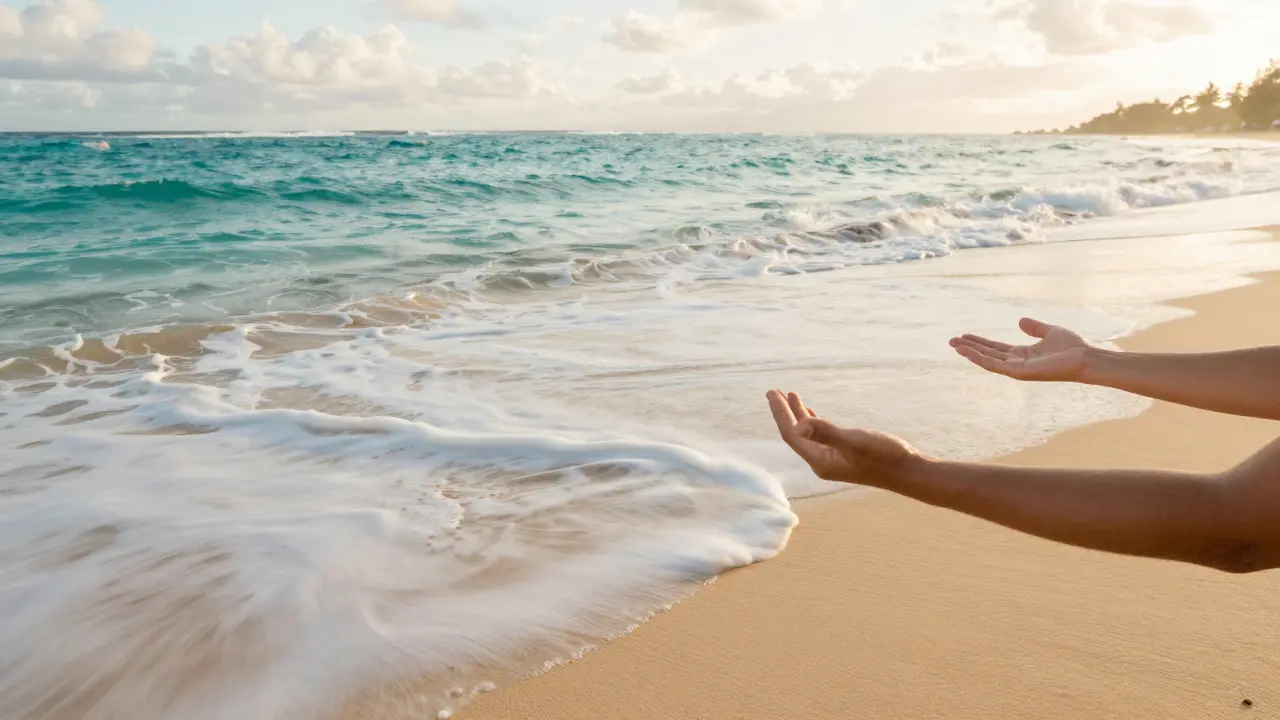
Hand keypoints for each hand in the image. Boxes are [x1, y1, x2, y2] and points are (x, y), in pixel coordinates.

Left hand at [767, 390, 923, 487]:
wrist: (909, 472)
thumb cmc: (885, 457)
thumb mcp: (854, 441)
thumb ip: (826, 432)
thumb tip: (799, 425)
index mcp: (820, 460)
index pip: (792, 434)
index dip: (780, 413)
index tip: (771, 393)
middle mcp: (822, 461)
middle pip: (795, 434)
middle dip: (784, 412)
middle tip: (773, 391)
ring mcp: (833, 459)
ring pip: (807, 433)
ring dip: (797, 414)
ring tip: (789, 395)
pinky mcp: (844, 454)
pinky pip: (820, 435)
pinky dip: (813, 420)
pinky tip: (811, 413)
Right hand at [949, 318, 1091, 381]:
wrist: (1084, 358)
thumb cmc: (1072, 347)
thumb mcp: (1050, 331)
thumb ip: (1035, 328)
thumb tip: (1020, 321)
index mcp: (1023, 355)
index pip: (996, 348)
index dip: (980, 342)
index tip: (965, 335)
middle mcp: (1017, 363)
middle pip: (988, 354)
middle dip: (970, 347)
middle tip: (952, 341)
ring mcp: (1016, 369)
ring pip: (987, 360)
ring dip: (970, 353)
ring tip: (954, 344)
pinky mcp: (1018, 372)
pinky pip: (993, 365)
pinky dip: (979, 358)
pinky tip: (967, 351)